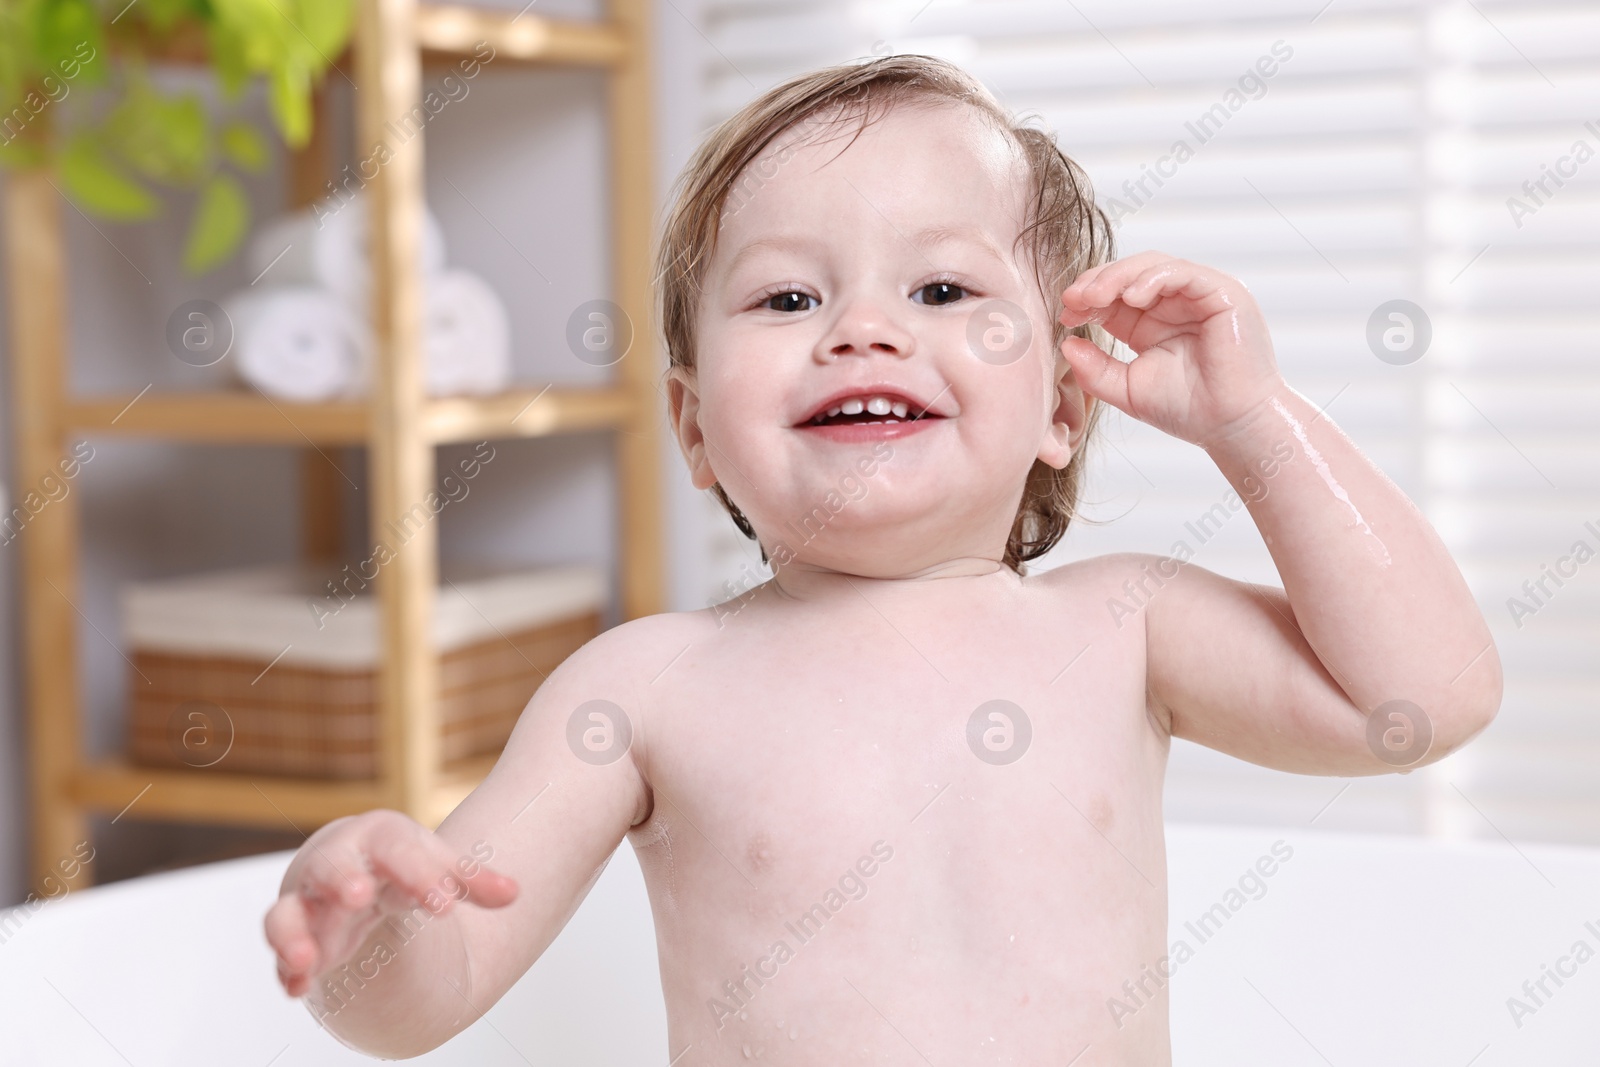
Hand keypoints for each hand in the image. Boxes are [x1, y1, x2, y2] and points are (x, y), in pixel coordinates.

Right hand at [262, 810, 517, 998]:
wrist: (355, 862)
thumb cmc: (401, 862)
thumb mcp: (438, 865)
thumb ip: (473, 882)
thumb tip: (514, 894)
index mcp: (380, 840)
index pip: (398, 850)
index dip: (419, 875)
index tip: (444, 903)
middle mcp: (337, 864)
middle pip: (332, 866)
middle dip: (342, 879)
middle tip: (358, 896)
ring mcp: (309, 902)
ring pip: (286, 912)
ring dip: (292, 933)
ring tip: (308, 958)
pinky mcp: (295, 935)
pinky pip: (281, 951)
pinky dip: (287, 969)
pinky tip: (297, 987)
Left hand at [1056, 252, 1283, 447]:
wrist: (1232, 427)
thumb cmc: (1188, 410)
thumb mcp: (1127, 389)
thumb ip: (1095, 369)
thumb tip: (1065, 345)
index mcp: (1151, 322)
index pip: (1114, 295)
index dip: (1087, 299)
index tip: (1065, 313)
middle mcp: (1175, 304)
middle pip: (1130, 274)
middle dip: (1098, 282)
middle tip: (1073, 298)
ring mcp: (1200, 295)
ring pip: (1154, 266)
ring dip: (1119, 276)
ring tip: (1095, 296)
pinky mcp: (1223, 293)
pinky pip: (1183, 273)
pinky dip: (1153, 278)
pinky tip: (1131, 296)